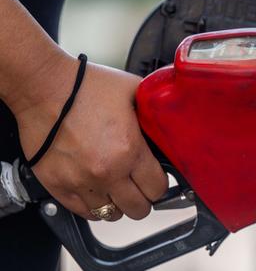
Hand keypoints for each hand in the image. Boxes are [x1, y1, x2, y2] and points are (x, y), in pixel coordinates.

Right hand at [10, 54, 167, 220]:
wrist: (43, 86)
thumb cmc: (84, 86)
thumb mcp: (133, 92)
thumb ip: (152, 112)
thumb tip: (167, 122)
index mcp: (130, 149)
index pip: (157, 188)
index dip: (160, 184)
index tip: (156, 178)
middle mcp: (107, 171)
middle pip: (138, 209)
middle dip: (143, 198)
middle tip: (139, 186)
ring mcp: (80, 181)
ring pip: (110, 214)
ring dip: (117, 204)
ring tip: (117, 189)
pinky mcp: (57, 185)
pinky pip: (82, 212)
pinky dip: (92, 206)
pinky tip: (96, 191)